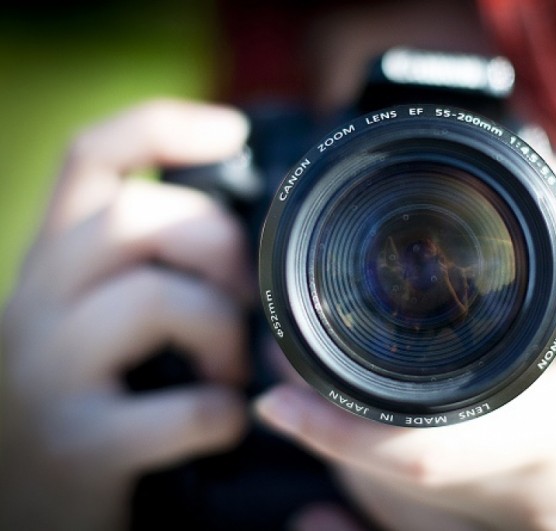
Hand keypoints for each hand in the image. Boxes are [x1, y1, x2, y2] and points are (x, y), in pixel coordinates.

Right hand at [1, 100, 250, 529]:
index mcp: (55, 262)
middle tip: (242, 294)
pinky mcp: (77, 446)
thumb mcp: (97, 313)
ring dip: (221, 332)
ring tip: (229, 370)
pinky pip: (182, 409)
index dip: (162, 126)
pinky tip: (222, 426)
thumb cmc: (86, 395)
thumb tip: (245, 237)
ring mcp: (48, 375)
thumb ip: (146, 265)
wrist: (23, 503)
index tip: (234, 130)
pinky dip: (223, 415)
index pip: (91, 158)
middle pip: (131, 219)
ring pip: (153, 298)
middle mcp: (38, 304)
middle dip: (216, 244)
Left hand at [257, 160, 555, 529]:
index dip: (338, 433)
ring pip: (403, 513)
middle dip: (322, 431)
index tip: (277, 395)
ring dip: (345, 459)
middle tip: (282, 373)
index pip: (427, 452)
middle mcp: (531, 493)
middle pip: (394, 486)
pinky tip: (356, 465)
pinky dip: (382, 491)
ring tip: (313, 402)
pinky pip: (428, 529)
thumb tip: (538, 159)